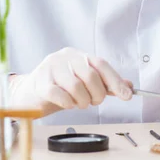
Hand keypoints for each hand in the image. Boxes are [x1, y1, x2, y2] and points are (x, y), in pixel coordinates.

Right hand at [8, 48, 132, 116]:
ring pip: (76, 86)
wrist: (30, 94)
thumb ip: (105, 84)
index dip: (115, 80)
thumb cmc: (60, 87)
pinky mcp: (40, 82)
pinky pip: (60, 94)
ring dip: (82, 101)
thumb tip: (129, 87)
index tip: (127, 96)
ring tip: (78, 103)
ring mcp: (51, 68)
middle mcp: (65, 57)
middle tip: (93, 101)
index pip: (101, 64)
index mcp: (78, 55)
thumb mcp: (84, 83)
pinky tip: (67, 104)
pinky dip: (68, 103)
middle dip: (97, 94)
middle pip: (90, 75)